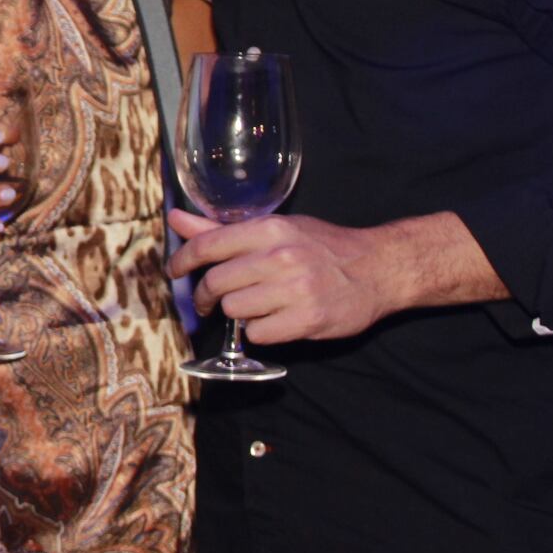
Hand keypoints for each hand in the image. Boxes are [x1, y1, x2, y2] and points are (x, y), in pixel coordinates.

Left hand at [166, 209, 403, 343]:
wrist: (377, 269)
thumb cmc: (322, 247)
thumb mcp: (276, 228)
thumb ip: (223, 229)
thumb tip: (176, 218)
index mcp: (269, 229)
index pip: (208, 245)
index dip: (182, 261)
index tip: (174, 271)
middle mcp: (280, 257)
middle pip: (216, 284)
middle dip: (207, 296)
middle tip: (211, 301)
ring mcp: (294, 289)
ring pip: (234, 310)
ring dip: (239, 313)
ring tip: (255, 306)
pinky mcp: (306, 319)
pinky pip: (257, 334)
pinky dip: (261, 331)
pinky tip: (275, 320)